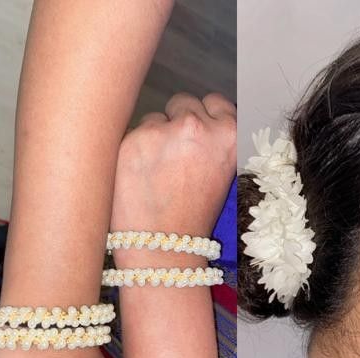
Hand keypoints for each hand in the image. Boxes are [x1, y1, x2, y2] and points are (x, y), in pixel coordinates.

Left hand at [111, 92, 235, 239]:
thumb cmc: (193, 218)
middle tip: (175, 163)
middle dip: (177, 126)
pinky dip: (132, 152)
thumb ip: (214, 142)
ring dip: (153, 137)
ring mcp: (164, 131)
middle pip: (183, 103)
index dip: (204, 120)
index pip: (214, 102)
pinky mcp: (133, 140)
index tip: (196, 141)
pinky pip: (131, 132)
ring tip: (157, 174)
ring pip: (155, 117)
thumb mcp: (222, 175)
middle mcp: (198, 127)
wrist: (164, 251)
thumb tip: (201, 118)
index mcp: (229, 135)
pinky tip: (139, 177)